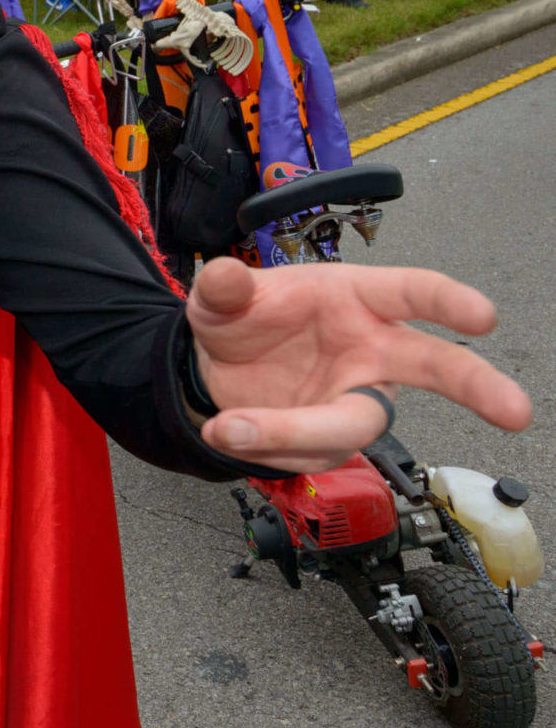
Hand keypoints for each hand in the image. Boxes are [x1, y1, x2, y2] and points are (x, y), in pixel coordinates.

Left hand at [188, 259, 530, 472]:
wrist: (213, 365)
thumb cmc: (245, 319)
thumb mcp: (223, 297)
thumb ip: (224, 289)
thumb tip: (221, 277)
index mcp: (355, 299)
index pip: (411, 293)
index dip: (447, 302)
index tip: (481, 315)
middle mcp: (369, 350)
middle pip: (437, 367)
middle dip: (477, 387)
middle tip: (514, 410)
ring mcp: (353, 397)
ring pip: (353, 424)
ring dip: (295, 431)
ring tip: (236, 427)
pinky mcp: (329, 437)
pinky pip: (309, 450)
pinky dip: (265, 445)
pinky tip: (230, 430)